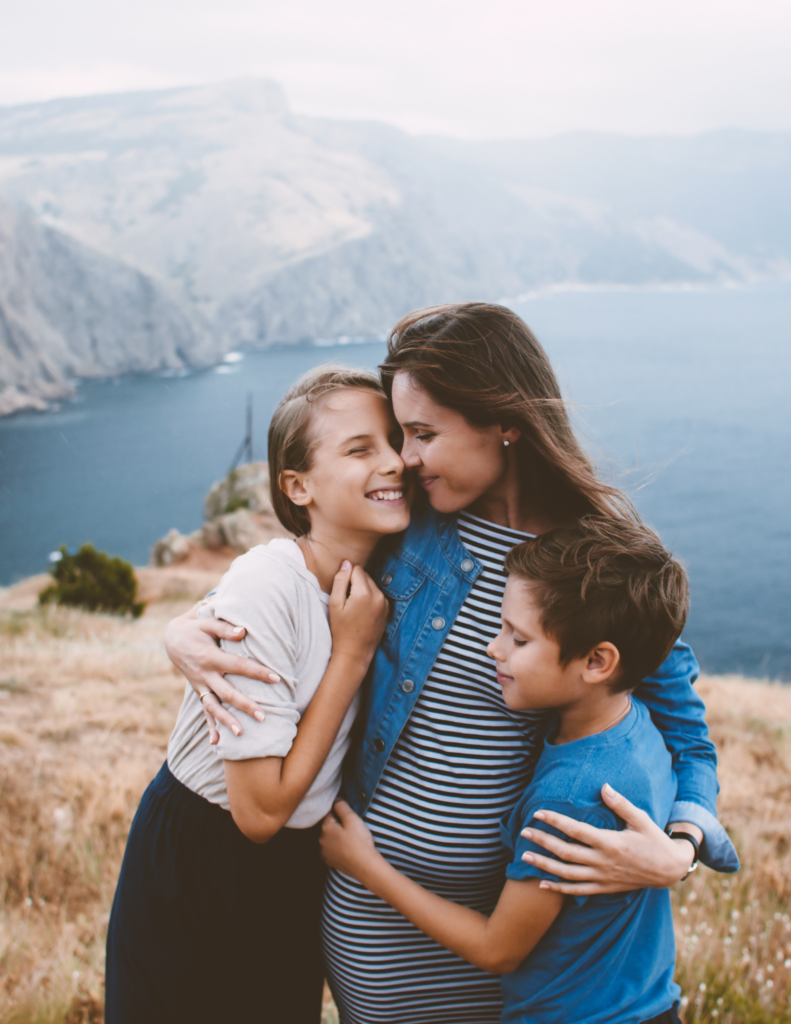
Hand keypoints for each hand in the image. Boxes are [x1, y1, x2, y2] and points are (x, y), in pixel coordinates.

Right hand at [165, 605, 279, 742]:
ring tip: (242, 734)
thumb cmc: (195, 628)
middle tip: (263, 716)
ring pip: (213, 707)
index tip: (276, 678)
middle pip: (227, 693)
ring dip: (226, 721)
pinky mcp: (199, 691)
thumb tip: (244, 631)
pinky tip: (216, 743)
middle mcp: (205, 674)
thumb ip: (225, 628)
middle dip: (244, 705)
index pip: (238, 666)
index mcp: (210, 657)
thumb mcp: (207, 622)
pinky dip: (210, 727)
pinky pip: (204, 711)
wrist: (171, 639)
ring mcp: (200, 685)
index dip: (257, 672)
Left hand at [320, 800, 378, 879]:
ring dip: (337, 837)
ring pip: (329, 838)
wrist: (365, 866)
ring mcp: (324, 852)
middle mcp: (321, 840)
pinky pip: (331, 850)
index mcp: (325, 827)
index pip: (329, 813)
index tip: (350, 817)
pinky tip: (346, 848)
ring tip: (350, 839)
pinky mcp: (330, 862)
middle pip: (328, 826)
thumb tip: (335, 799)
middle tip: (352, 828)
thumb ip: (342, 806)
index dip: (340, 813)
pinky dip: (337, 848)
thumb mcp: (352, 819)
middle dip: (337, 825)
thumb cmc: (359, 841)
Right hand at [328, 562, 388, 663]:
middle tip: (347, 601)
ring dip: (363, 590)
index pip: (357, 569)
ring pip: (372, 584)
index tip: (342, 591)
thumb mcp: (334, 604)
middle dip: (355, 582)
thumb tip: (347, 563)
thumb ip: (340, 580)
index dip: (346, 578)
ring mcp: (384, 603)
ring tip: (354, 607)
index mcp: (364, 593)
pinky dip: (370, 598)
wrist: (355, 652)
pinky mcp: (387, 610)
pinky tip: (362, 612)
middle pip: (366, 576)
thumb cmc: (340, 630)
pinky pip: (377, 595)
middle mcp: (378, 596)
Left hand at [521, 784, 695, 894]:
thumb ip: (620, 803)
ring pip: (567, 873)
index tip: (538, 812)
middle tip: (524, 833)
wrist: (669, 870)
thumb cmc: (654, 840)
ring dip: (544, 865)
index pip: (576, 830)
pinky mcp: (605, 888)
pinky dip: (559, 889)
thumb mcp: (641, 818)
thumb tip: (603, 786)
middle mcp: (603, 862)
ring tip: (524, 856)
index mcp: (611, 842)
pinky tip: (542, 885)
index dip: (556, 821)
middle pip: (566, 852)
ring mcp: (603, 877)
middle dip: (543, 842)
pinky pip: (578, 890)